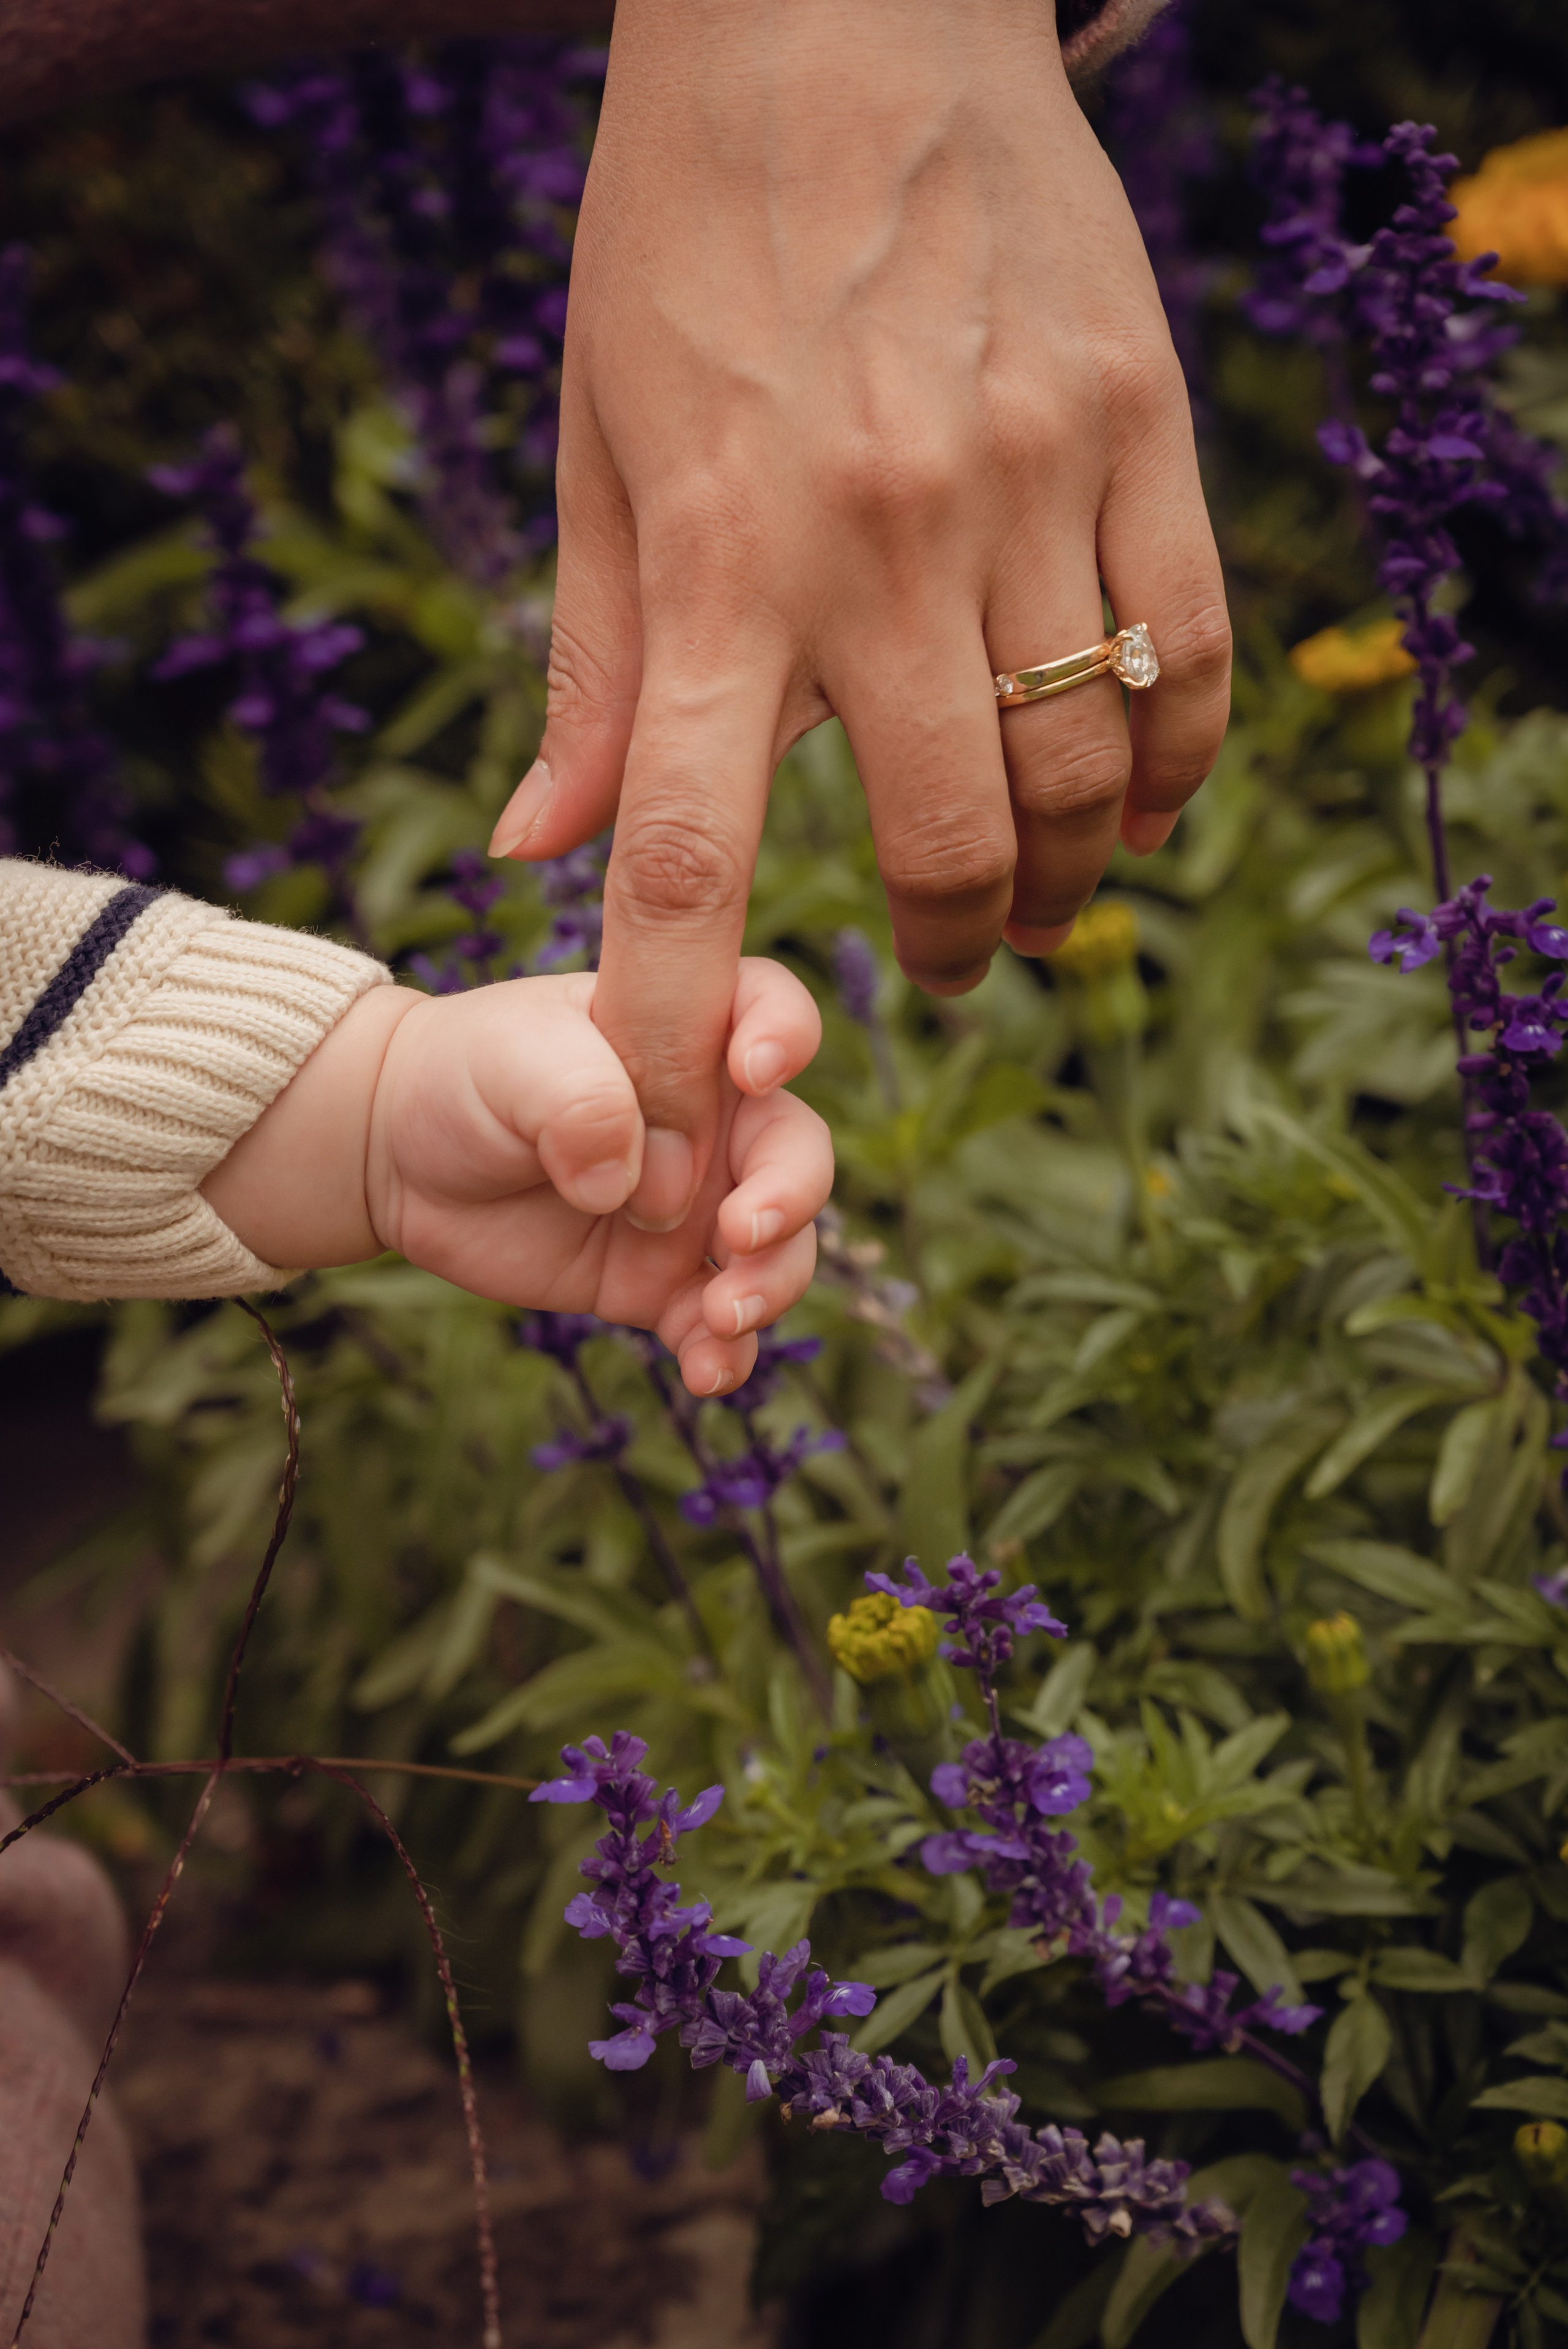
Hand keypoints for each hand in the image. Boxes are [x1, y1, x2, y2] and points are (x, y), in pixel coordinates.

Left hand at [200, 960, 830, 1395]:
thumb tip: (634, 1185)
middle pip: (796, 1150)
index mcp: (688, 1033)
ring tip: (719, 1314)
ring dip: (769, 1284)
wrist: (404, 1156)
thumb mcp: (511, 1059)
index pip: (769, 1011)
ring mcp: (696, 1207)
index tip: (756, 1072)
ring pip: (778, 1247)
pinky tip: (706, 1373)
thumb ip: (582, 1100)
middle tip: (740, 1231)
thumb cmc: (468, 1075)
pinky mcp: (661, 1282)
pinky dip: (725, 1352)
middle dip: (789, 1194)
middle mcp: (713, 1121)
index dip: (784, 1034)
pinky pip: (716, 1324)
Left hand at [489, 0, 1230, 1228]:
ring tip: (1030, 898)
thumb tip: (535, 852)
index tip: (673, 1136)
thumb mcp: (598, 443)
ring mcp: (1029, 478)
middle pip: (947, 839)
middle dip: (939, 947)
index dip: (676, 1021)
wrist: (839, 7)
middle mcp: (881, 537)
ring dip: (1064, 877)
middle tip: (932, 966)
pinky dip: (1173, 762)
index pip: (691, 847)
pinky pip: (1188, 650)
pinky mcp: (1140, 421)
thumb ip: (590, 669)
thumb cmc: (687, 237)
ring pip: (1086, 764)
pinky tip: (1137, 796)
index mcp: (719, 558)